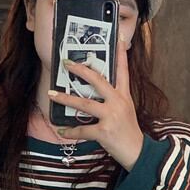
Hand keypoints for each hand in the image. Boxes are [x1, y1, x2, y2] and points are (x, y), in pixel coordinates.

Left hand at [48, 34, 143, 170]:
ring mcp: (111, 117)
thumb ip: (114, 99)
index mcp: (124, 96)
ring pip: (84, 104)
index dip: (121, 53)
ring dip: (65, 99)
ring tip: (51, 95)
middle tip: (66, 63)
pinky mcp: (104, 132)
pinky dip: (69, 131)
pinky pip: (82, 130)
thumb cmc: (128, 131)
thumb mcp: (126, 110)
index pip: (123, 70)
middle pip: (97, 81)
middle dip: (80, 71)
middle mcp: (118, 103)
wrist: (138, 152)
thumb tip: (95, 92)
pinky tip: (61, 131)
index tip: (119, 37)